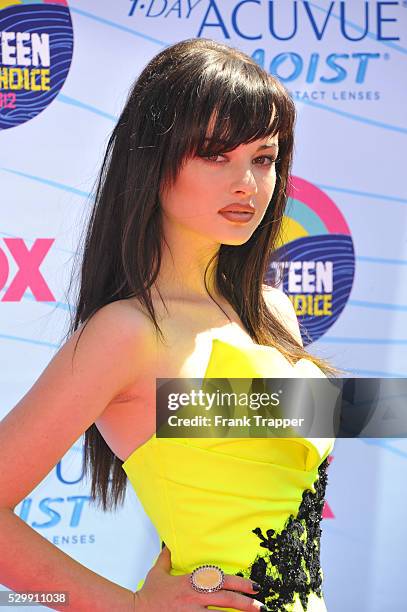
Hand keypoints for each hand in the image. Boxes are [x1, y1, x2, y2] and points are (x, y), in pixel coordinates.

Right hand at [133, 545, 267, 610]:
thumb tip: (168, 544)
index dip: (239, 583)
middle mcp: (195, 597)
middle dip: (246, 602)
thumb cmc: (148, 595)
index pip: (220, 580)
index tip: (253, 586)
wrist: (135, 611)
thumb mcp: (158, 573)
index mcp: (191, 582)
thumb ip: (166, 559)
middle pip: (226, 599)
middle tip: (261, 605)